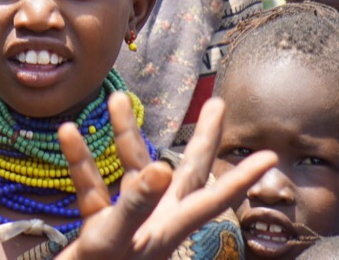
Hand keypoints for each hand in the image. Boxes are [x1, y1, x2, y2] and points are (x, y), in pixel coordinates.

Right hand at [55, 95, 276, 259]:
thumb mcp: (114, 241)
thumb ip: (135, 205)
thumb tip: (160, 167)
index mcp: (168, 228)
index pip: (214, 198)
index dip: (241, 177)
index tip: (270, 155)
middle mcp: (156, 221)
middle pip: (188, 173)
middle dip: (203, 139)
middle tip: (217, 104)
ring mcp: (129, 222)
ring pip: (134, 169)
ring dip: (124, 134)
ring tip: (116, 97)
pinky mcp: (100, 228)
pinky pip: (93, 187)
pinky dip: (81, 161)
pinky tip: (69, 133)